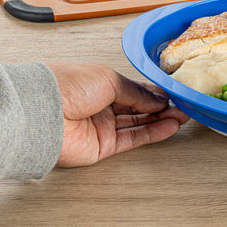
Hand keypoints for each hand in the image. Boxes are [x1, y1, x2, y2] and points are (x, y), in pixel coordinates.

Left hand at [46, 62, 189, 167]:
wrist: (42, 112)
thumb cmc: (66, 86)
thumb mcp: (109, 79)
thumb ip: (137, 92)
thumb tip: (157, 99)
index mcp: (100, 84)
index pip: (136, 89)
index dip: (156, 93)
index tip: (175, 93)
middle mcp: (102, 106)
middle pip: (140, 108)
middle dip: (163, 107)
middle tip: (185, 106)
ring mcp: (102, 127)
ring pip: (139, 124)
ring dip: (162, 120)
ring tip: (183, 116)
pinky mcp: (102, 147)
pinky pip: (133, 140)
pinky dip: (153, 134)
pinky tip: (169, 127)